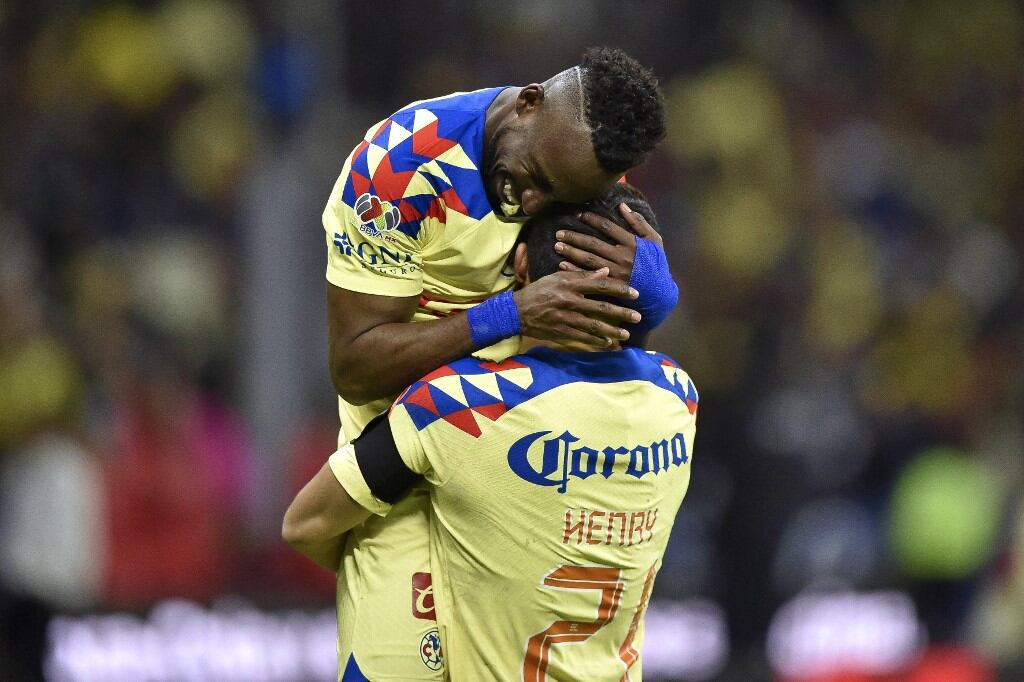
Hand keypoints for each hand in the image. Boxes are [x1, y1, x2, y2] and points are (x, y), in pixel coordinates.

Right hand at [513, 268, 640, 346]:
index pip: (599, 285)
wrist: (517, 311)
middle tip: (638, 317)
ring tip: (626, 333)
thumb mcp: (558, 277)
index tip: (635, 293)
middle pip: (601, 307)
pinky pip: (582, 338)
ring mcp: (565, 318)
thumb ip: (582, 275)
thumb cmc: (539, 291)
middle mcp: (569, 301)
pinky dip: (596, 341)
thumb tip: (605, 271)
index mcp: (569, 284)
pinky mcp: (561, 332)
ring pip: (594, 325)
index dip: (619, 289)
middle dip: (621, 313)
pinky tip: (607, 343)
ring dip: (612, 330)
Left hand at [555, 203, 663, 280]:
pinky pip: (589, 276)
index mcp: (631, 243)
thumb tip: (622, 206)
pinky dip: (575, 270)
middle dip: (575, 237)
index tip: (578, 214)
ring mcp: (615, 271)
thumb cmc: (656, 263)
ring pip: (588, 259)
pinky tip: (562, 264)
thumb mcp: (654, 240)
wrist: (659, 292)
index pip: (607, 227)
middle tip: (558, 232)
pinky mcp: (610, 285)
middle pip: (593, 244)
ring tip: (557, 245)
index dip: (591, 219)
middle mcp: (622, 256)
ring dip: (571, 252)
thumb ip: (639, 222)